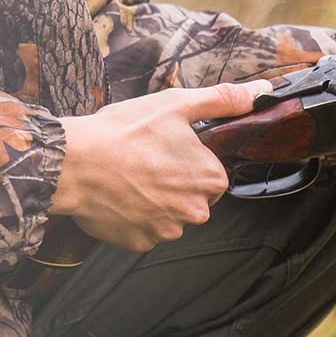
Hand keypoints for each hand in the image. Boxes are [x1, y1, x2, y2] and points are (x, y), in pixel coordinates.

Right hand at [50, 80, 270, 251]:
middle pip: (192, 198)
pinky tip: (118, 196)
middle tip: (144, 162)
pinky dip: (133, 217)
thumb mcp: (176, 104)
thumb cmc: (125, 131)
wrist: (74, 163)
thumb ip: (222, 100)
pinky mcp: (140, 243)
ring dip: (153, 202)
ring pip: (168, 215)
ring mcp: (167, 231)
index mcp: (210, 179)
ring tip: (128, 178)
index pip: (211, 175)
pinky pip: (143, 230)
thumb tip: (261, 92)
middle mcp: (196, 211)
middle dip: (173, 184)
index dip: (189, 161)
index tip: (165, 151)